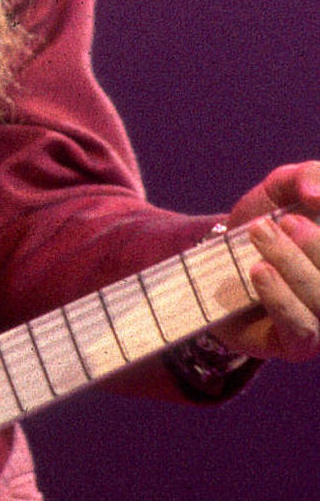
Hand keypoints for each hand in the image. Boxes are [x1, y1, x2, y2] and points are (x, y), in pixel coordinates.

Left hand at [210, 161, 319, 360]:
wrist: (213, 260)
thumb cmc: (263, 221)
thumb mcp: (282, 188)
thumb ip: (308, 177)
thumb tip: (318, 194)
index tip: (311, 204)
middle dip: (315, 246)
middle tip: (285, 221)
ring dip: (293, 263)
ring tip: (260, 233)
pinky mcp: (300, 345)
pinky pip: (301, 327)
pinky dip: (280, 297)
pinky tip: (259, 270)